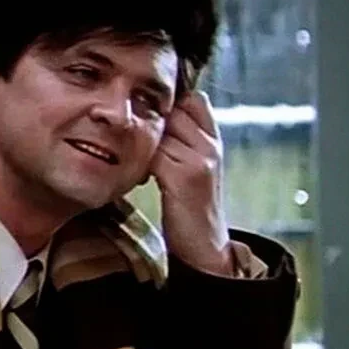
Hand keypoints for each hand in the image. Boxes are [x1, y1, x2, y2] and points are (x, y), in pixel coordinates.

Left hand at [150, 91, 233, 275]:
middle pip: (172, 110)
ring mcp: (199, 159)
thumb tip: (154, 117)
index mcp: (215, 139)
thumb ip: (185, 142)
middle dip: (149, 121)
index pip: (193, 99)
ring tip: (135, 161)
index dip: (169, 103)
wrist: (206, 249)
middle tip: (134, 140)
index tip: (149, 119)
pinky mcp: (183, 176)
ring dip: (141, 142)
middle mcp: (210, 145)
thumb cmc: (194, 208)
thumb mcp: (197, 168)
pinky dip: (140, 163)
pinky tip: (141, 179)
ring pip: (160, 130)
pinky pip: (153, 154)